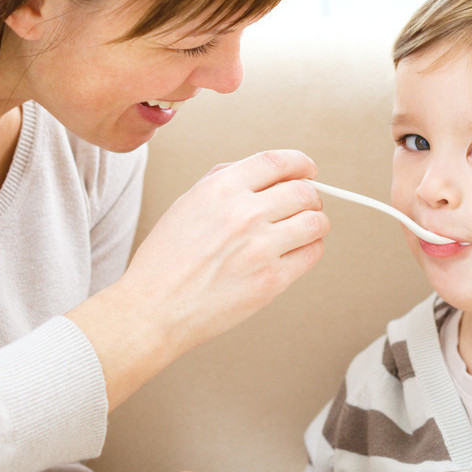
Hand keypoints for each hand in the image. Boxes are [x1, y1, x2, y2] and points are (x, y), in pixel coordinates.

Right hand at [69, 149, 328, 408]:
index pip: (277, 162)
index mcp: (221, 189)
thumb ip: (224, 182)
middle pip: (304, 192)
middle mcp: (244, 214)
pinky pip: (311, 254)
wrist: (154, 309)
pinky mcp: (271, 280)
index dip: (301, 163)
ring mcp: (260, 248)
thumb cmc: (165, 260)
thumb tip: (264, 174)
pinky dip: (311, 248)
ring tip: (306, 228)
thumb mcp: (187, 204)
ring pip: (316, 222)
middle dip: (312, 196)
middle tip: (308, 204)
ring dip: (317, 222)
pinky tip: (299, 250)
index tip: (308, 170)